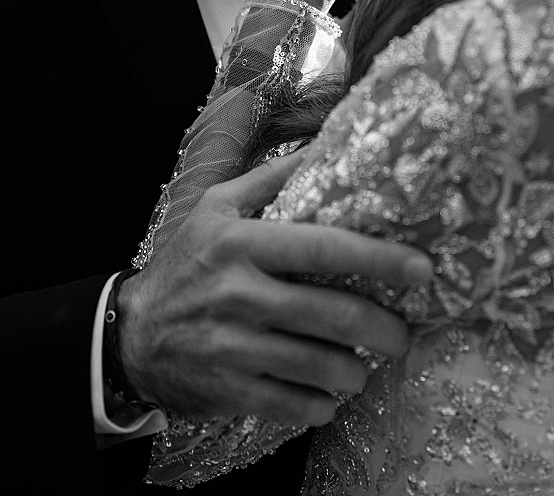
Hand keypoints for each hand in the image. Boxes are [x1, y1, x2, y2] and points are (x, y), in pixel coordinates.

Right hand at [118, 151, 432, 427]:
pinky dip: (322, 405)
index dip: (377, 258)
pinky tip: (328, 395)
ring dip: (356, 370)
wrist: (133, 332)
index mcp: (240, 242)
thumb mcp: (216, 207)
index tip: (420, 267)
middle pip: (331, 314)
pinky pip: (293, 406)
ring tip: (363, 364)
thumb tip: (325, 147)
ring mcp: (232, 346)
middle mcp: (237, 293)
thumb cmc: (187, 260)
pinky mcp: (228, 389)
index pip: (321, 247)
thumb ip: (270, 179)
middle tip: (403, 333)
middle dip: (383, 328)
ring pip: (320, 366)